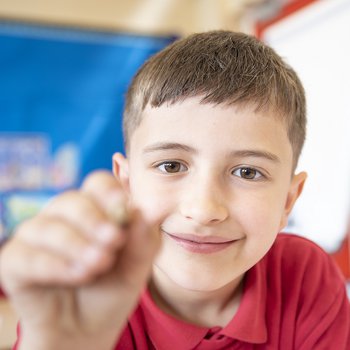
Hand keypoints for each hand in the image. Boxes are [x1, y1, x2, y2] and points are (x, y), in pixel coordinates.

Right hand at [0, 171, 159, 349]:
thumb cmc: (112, 287)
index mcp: (95, 209)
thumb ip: (143, 239)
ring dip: (77, 245)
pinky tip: (77, 275)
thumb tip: (146, 209)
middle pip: (72, 200)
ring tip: (98, 266)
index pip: (98, 184)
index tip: (122, 206)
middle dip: (94, 221)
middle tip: (113, 243)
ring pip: (49, 226)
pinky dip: (55, 265)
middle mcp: (63, 216)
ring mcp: (37, 235)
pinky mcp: (15, 260)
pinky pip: (28, 255)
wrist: (88, 328)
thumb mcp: (136, 267)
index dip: (109, 192)